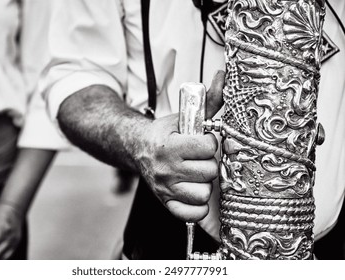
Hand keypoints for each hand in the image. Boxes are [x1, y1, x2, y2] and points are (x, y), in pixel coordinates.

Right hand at [135, 71, 224, 221]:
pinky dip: (197, 206)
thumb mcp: (185, 116)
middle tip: (200, 158)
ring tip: (196, 174)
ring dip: (204, 183)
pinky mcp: (166, 202)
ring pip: (203, 193)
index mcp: (169, 145)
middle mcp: (166, 169)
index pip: (208, 147)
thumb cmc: (164, 133)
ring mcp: (165, 188)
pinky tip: (194, 191)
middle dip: (209, 162)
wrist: (137, 148)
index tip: (202, 141)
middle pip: (209, 171)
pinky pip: (192, 213)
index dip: (209, 143)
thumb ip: (208, 100)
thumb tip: (224, 76)